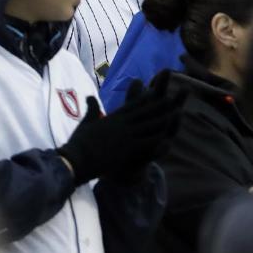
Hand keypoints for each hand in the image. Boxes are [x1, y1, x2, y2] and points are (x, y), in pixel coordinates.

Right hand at [57, 77, 184, 184]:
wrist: (76, 159)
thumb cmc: (78, 142)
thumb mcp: (86, 122)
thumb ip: (91, 108)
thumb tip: (89, 96)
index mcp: (112, 118)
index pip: (131, 106)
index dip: (144, 100)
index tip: (154, 93)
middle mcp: (122, 123)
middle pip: (144, 112)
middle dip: (158, 106)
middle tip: (171, 99)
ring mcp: (126, 135)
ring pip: (149, 125)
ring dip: (163, 119)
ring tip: (176, 113)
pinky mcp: (128, 148)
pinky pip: (146, 142)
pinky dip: (158, 139)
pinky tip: (168, 137)